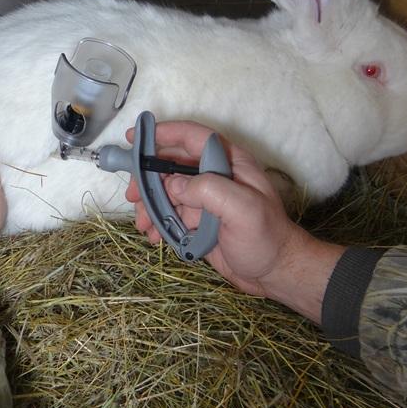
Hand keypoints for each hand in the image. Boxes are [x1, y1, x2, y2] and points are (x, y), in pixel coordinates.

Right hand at [125, 121, 343, 322]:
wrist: (274, 273)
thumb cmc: (266, 238)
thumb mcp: (244, 210)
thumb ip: (209, 190)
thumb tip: (172, 185)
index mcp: (228, 163)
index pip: (191, 137)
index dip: (162, 133)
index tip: (133, 138)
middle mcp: (213, 175)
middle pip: (170, 164)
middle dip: (146, 178)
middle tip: (132, 197)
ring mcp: (204, 198)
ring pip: (165, 192)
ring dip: (149, 206)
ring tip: (143, 225)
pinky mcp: (197, 220)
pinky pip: (169, 214)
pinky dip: (156, 223)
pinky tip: (154, 237)